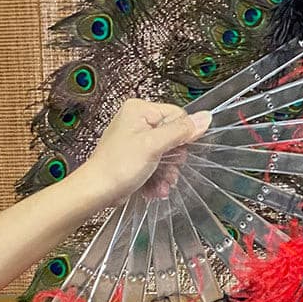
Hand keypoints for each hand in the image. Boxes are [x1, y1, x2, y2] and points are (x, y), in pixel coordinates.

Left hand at [71, 100, 211, 209]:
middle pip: (173, 136)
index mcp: (140, 109)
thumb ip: (180, 131)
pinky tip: (155, 188)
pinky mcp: (135, 156)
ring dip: (168, 172)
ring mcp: (136, 139)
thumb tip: (206, 117)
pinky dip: (158, 177)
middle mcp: (137, 121)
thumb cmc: (118, 166)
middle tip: (168, 171)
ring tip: (161, 184)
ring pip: (167, 153)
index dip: (182, 136)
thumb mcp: (153, 146)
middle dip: (174, 159)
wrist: (96, 191)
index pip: (177, 115)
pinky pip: (157, 163)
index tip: (178, 153)